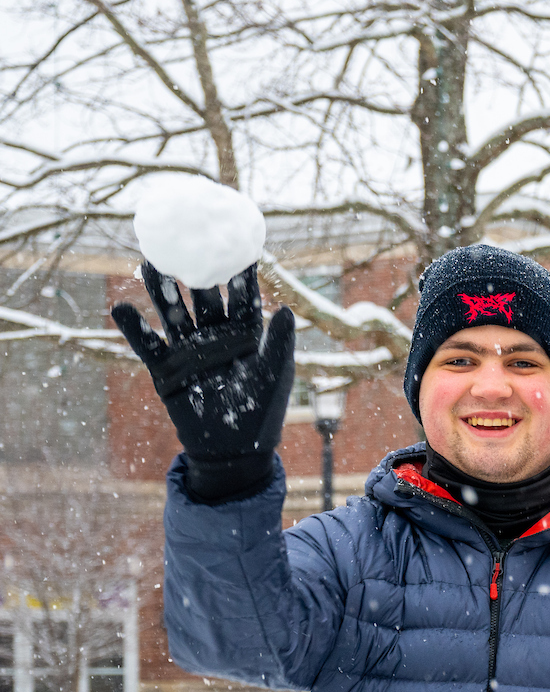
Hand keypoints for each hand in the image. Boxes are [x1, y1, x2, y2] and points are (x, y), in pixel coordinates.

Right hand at [111, 262, 296, 496]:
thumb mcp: (274, 376)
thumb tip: (285, 308)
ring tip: (150, 262)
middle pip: (202, 297)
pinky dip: (133, 328)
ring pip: (172, 312)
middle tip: (186, 242)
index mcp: (244, 334)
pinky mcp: (165, 369)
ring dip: (161, 289)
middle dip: (194, 270)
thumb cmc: (262, 412)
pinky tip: (121, 308)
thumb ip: (279, 343)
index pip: (241, 296)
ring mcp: (187, 350)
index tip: (235, 241)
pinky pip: (146, 345)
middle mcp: (214, 336)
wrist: (234, 450)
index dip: (239, 270)